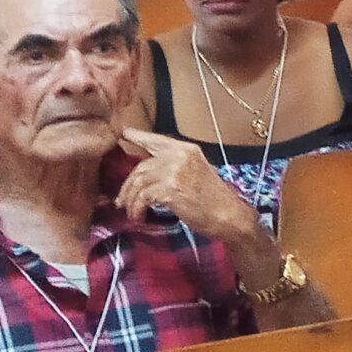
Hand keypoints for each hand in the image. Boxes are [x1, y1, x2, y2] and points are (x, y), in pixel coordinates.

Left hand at [116, 129, 262, 243]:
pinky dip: (137, 209)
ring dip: (131, 200)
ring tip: (131, 213)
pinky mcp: (170, 188)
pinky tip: (140, 217)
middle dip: (128, 186)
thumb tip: (149, 175)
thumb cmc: (214, 200)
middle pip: (141, 166)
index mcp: (187, 150)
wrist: (229, 215)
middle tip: (122, 201)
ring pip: (139, 182)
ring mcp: (175, 171)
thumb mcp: (197, 174)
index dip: (138, 137)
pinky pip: (143, 197)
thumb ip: (176, 168)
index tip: (125, 133)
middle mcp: (180, 156)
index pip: (157, 140)